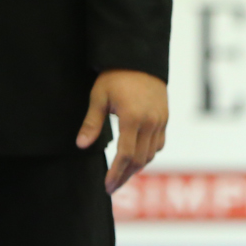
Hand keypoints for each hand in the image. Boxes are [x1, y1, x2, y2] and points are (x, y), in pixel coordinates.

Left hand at [77, 69, 168, 193]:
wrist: (139, 58)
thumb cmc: (115, 76)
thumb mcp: (98, 97)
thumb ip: (91, 123)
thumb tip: (81, 146)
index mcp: (132, 118)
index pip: (126, 155)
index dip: (116, 173)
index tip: (107, 185)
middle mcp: (150, 123)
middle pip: (140, 160)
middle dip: (125, 176)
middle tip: (112, 187)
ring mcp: (160, 122)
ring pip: (151, 155)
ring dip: (137, 167)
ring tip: (121, 175)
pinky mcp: (164, 119)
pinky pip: (158, 145)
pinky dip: (147, 155)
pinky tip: (136, 158)